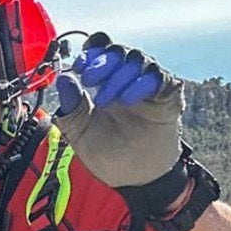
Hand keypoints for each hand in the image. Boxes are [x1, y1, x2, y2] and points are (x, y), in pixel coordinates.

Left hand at [54, 35, 183, 189]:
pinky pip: (157, 76)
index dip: (90, 54)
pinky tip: (127, 99)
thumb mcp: (81, 136)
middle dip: (102, 60)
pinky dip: (140, 83)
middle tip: (89, 78)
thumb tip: (63, 79)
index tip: (78, 67)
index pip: (100, 53)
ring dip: (118, 74)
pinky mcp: (167, 94)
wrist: (136, 179)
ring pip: (136, 60)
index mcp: (105, 84)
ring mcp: (147, 85)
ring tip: (105, 100)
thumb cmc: (110, 156)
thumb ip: (71, 110)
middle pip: (117, 51)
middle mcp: (126, 80)